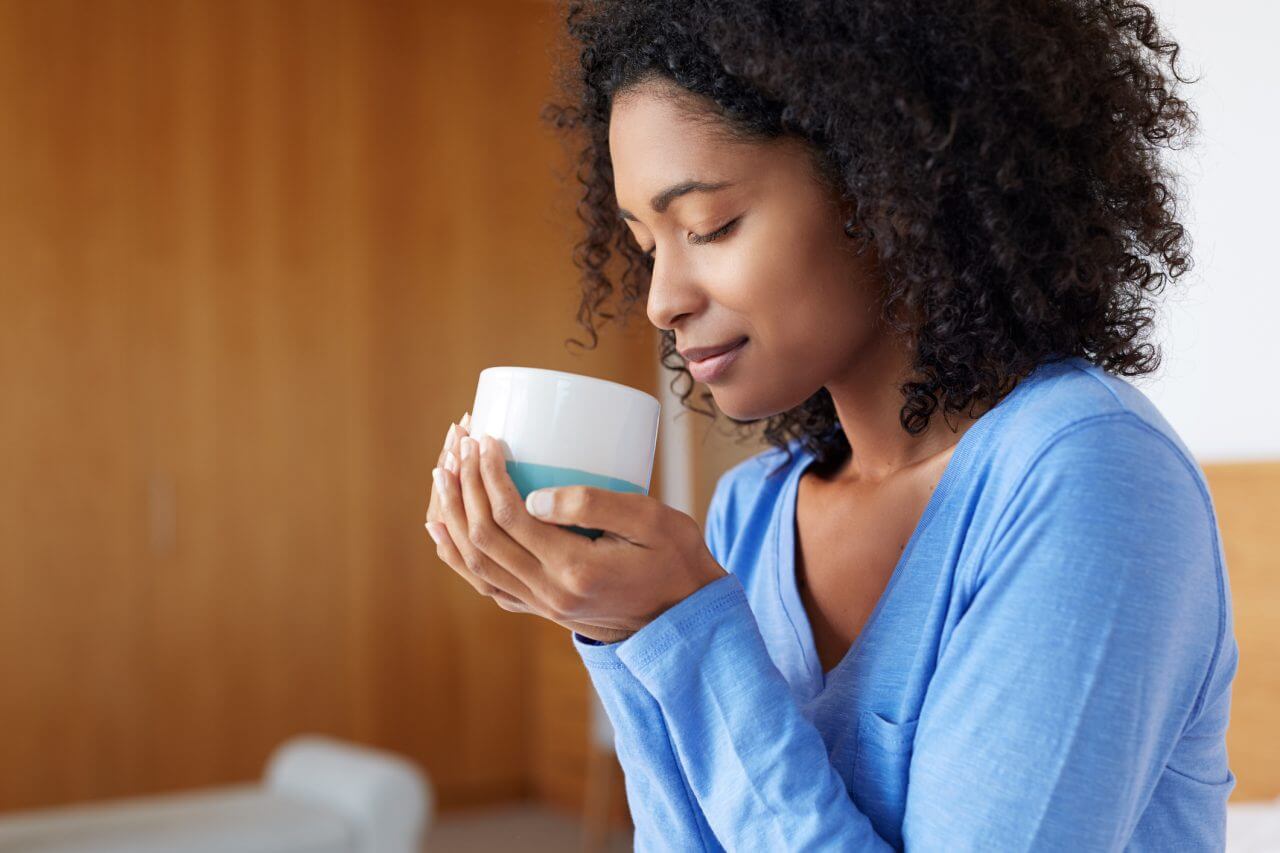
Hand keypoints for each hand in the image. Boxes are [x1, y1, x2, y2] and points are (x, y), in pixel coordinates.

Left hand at [424, 423, 727, 643]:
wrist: (686, 618)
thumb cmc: (676, 558)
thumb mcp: (651, 520)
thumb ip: (595, 505)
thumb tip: (534, 496)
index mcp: (575, 570)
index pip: (511, 518)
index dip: (489, 475)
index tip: (487, 439)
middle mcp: (550, 593)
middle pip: (483, 539)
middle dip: (464, 486)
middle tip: (458, 443)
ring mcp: (542, 605)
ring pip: (475, 565)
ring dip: (453, 517)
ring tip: (441, 474)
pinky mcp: (542, 607)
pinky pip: (485, 583)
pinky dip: (458, 556)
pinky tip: (443, 530)